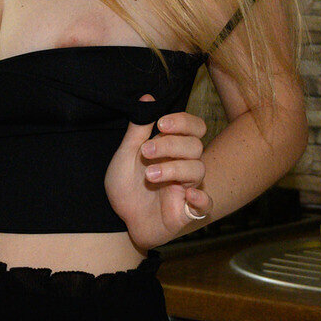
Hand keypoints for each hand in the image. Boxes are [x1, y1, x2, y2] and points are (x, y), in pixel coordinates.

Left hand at [104, 96, 211, 252]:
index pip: (194, 128)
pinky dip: (201, 199)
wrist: (114, 222)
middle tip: (146, 151)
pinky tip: (187, 195)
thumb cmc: (125, 187)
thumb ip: (137, 130)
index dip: (184, 122)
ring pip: (198, 169)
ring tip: (150, 175)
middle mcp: (183, 166)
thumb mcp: (125, 156)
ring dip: (175, 168)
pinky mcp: (185, 211)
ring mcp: (186, 188)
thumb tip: (147, 98)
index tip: (162, 123)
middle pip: (195, 146)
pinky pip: (205, 205)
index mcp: (172, 149)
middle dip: (171, 145)